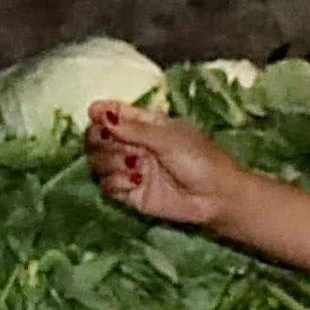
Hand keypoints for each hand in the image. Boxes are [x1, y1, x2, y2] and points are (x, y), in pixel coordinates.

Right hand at [85, 100, 258, 227]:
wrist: (214, 197)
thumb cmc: (199, 160)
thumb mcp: (167, 138)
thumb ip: (133, 129)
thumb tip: (99, 114)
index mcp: (145, 125)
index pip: (114, 113)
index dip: (100, 112)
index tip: (95, 114)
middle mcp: (133, 145)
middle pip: (97, 137)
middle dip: (100, 139)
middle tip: (113, 141)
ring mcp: (130, 169)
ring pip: (97, 161)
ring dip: (110, 161)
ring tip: (134, 166)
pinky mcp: (129, 193)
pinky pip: (106, 185)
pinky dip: (115, 182)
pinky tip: (135, 181)